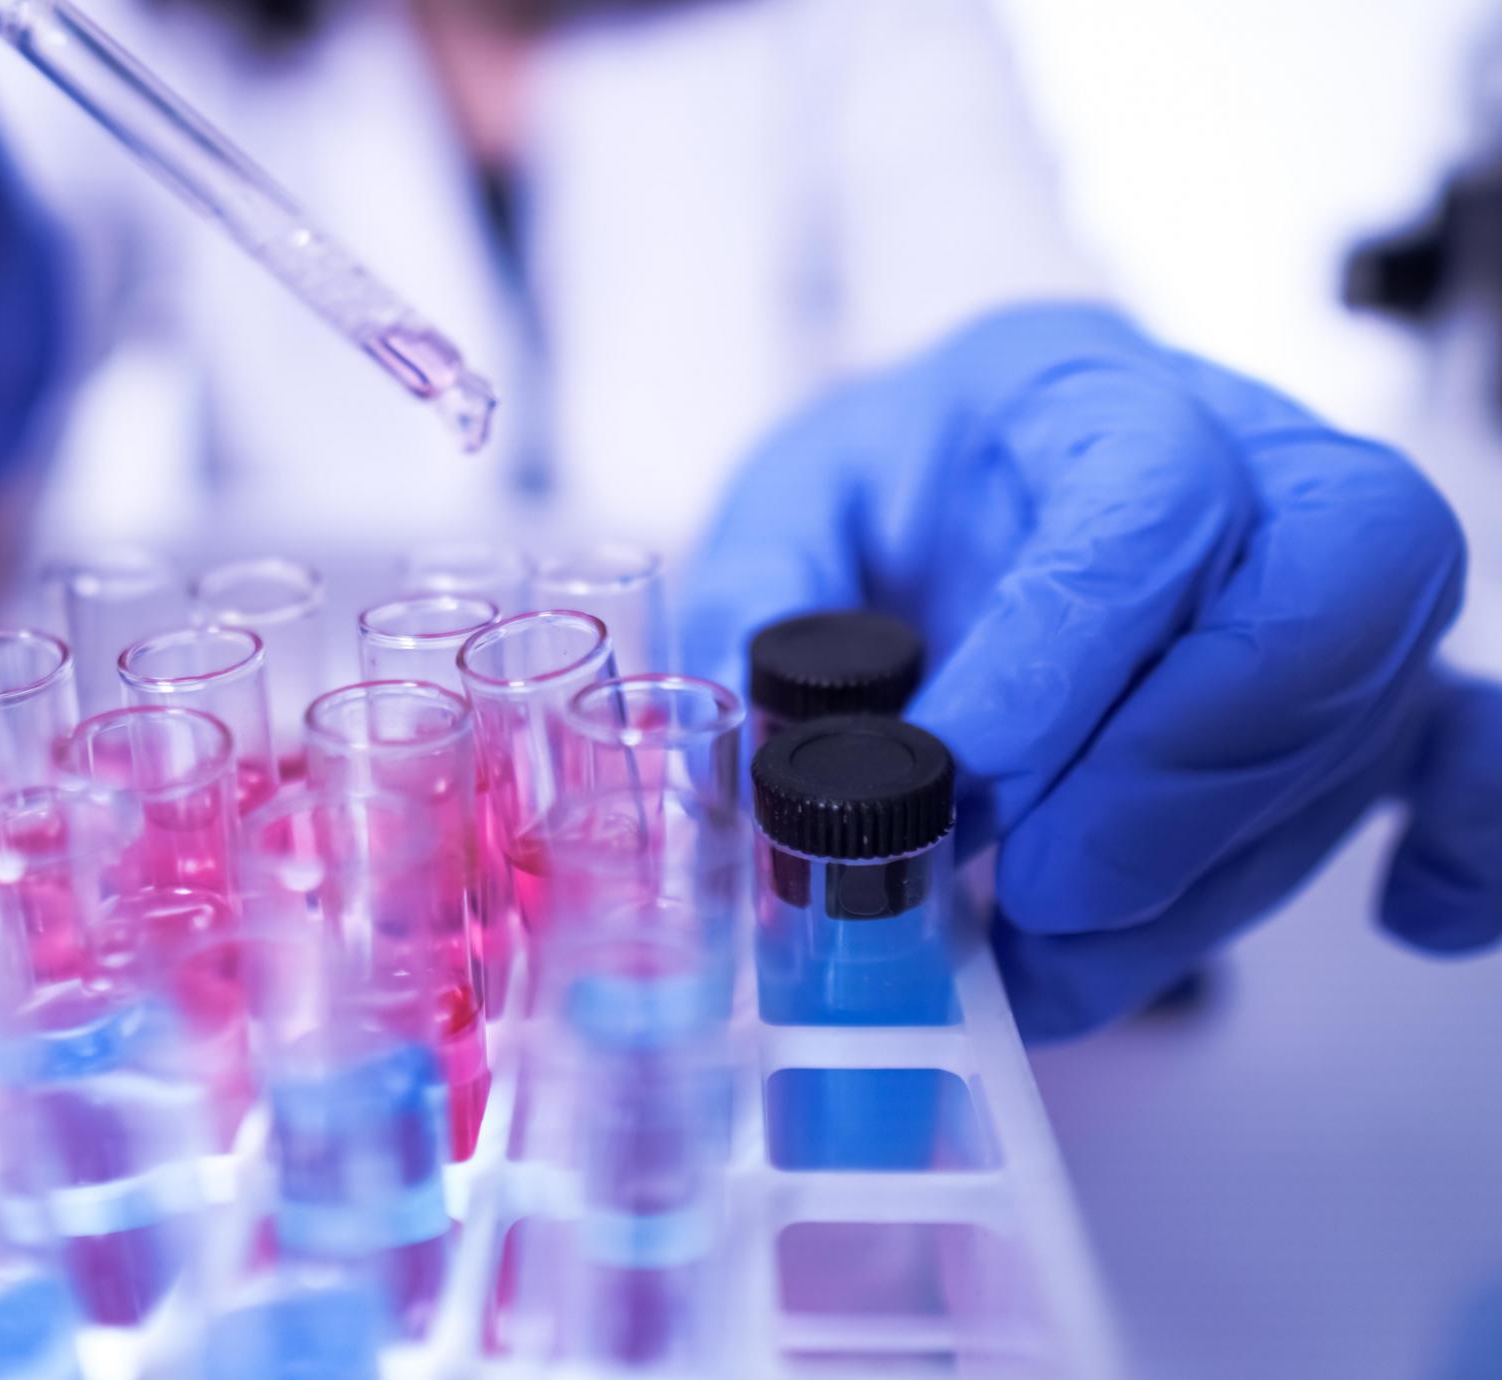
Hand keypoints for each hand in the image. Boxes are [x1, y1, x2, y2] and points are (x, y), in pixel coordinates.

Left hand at [683, 303, 1501, 1037]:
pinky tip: (1410, 916)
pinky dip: (1462, 843)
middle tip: (1039, 905)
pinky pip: (1471, 742)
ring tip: (1053, 965)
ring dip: (1212, 876)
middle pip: (1330, 577)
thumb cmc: (881, 498)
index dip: (1072, 656)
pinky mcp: (1364, 672)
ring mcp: (1323, 564)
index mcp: (1073, 388)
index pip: (1145, 496)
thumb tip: (786, 774)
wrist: (958, 485)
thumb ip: (766, 620)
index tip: (965, 791)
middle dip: (1181, 776)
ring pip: (1365, 709)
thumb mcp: (783, 519)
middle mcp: (1240, 448)